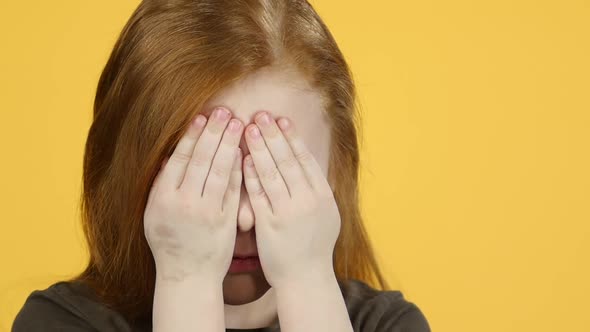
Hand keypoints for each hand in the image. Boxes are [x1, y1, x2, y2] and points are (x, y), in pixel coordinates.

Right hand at [144, 107, 243, 282]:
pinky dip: (237, 169)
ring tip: (237, 123)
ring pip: (219, 171)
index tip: (202, 117)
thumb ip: (161, 184)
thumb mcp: (154, 213)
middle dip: (213, 133)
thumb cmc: (168, 241)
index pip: (180, 159)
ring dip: (228, 145)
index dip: (192, 136)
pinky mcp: (225, 221)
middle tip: (224, 111)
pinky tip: (243, 151)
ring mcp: (206, 212)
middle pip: (201, 160)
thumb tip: (170, 155)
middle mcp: (184, 203)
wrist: (188, 274)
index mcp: (163, 198)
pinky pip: (232, 190)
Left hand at [242, 111, 340, 288]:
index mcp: (323, 196)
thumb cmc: (314, 246)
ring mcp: (289, 213)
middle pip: (288, 161)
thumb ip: (317, 190)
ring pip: (272, 174)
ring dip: (259, 149)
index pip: (305, 160)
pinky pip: (258, 195)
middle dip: (274, 135)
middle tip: (261, 114)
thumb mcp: (326, 215)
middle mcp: (308, 201)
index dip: (292, 138)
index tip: (281, 119)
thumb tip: (308, 165)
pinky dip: (250, 176)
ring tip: (249, 128)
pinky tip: (242, 160)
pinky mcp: (270, 225)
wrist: (306, 278)